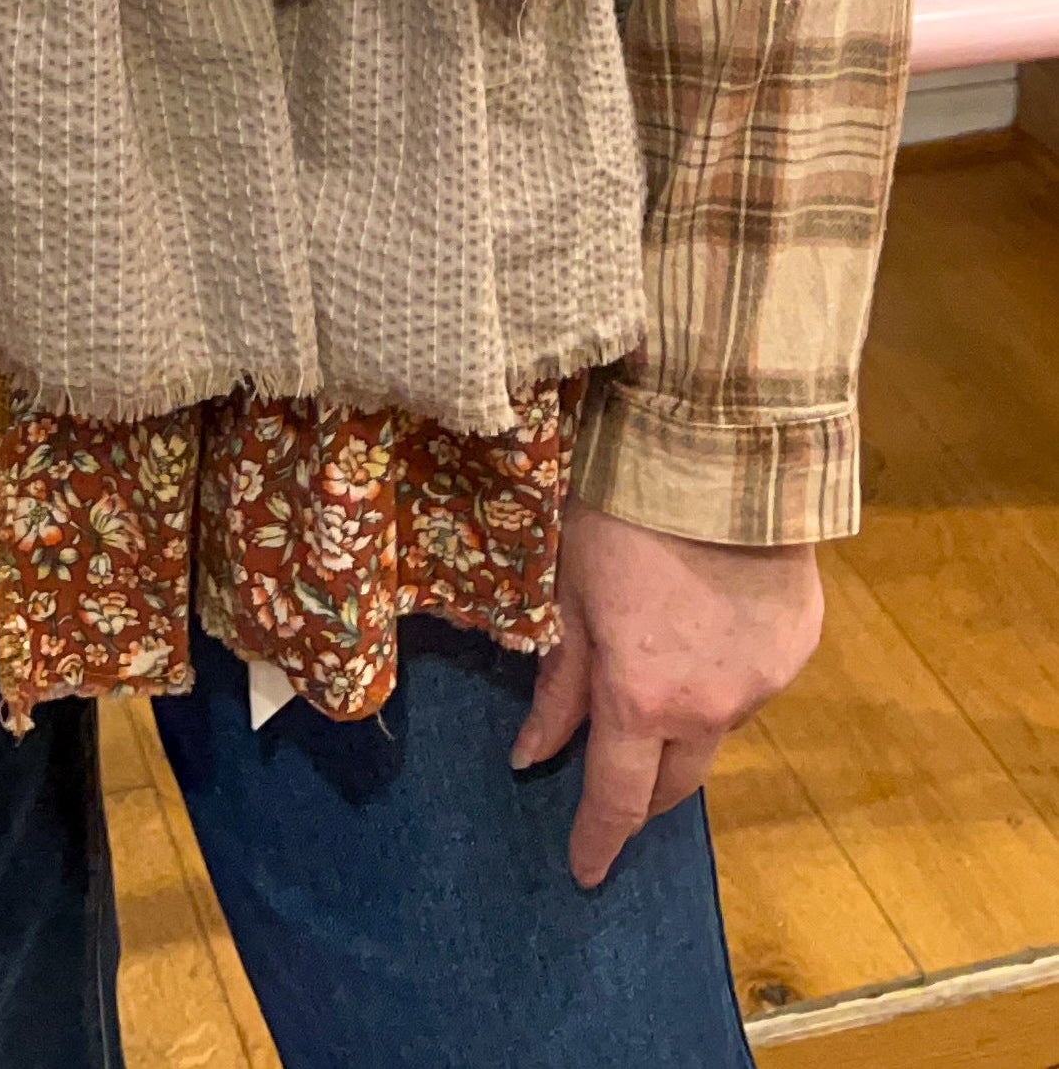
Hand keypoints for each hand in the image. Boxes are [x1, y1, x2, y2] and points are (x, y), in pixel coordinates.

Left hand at [511, 501, 822, 887]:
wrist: (722, 457)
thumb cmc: (623, 516)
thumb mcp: (570, 595)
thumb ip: (559, 682)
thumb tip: (531, 754)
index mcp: (640, 700)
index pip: (617, 799)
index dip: (598, 841)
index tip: (585, 873)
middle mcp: (708, 709)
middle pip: (676, 783)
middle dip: (646, 790)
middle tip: (622, 776)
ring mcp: (762, 683)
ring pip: (718, 727)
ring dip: (688, 716)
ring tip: (667, 655)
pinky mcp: (799, 650)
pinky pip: (755, 681)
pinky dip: (727, 670)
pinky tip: (713, 618)